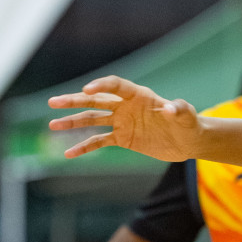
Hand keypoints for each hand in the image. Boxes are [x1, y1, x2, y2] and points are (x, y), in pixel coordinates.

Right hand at [47, 75, 201, 161]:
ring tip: (52, 125)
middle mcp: (126, 107)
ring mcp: (122, 122)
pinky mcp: (122, 138)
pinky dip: (84, 148)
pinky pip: (98, 142)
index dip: (101, 86)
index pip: (116, 86)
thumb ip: (179, 109)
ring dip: (72, 122)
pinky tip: (68, 154)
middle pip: (96, 100)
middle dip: (74, 101)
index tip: (86, 90)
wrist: (188, 142)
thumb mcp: (187, 117)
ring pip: (92, 119)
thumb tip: (169, 107)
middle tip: (53, 102)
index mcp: (139, 96)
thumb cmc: (189, 125)